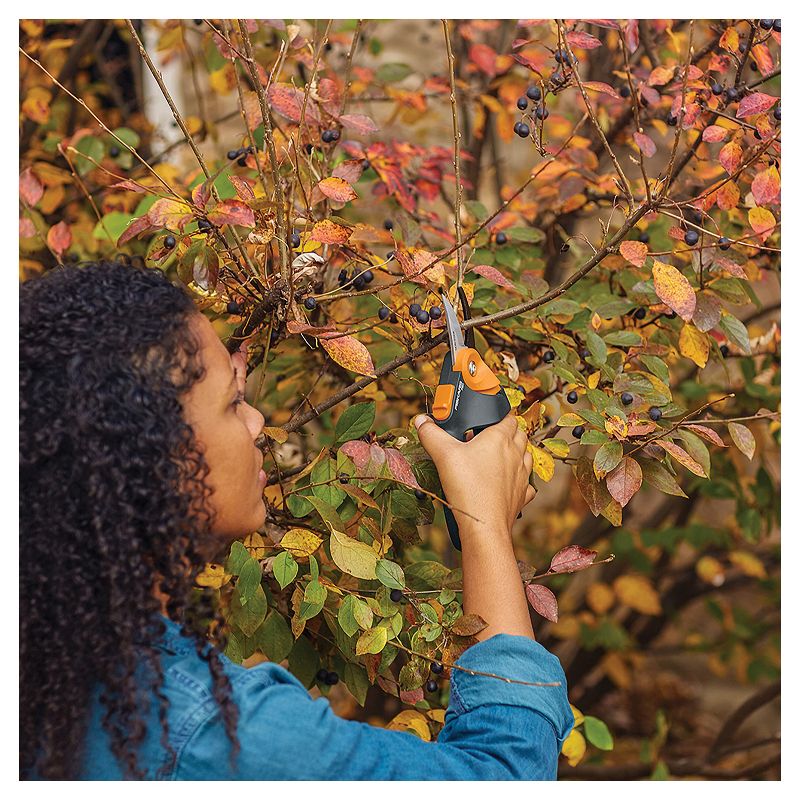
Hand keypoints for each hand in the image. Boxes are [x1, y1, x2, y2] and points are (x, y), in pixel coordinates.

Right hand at [414, 412, 534, 534]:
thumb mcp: (443, 455)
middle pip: (520, 435)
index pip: (508, 417)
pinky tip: (509, 482)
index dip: (500, 414)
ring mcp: (522, 476)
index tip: (489, 416)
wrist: (483, 524)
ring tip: (501, 456)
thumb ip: (431, 434)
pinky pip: (527, 483)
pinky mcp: (522, 495)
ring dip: (518, 453)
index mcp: (500, 438)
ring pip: (526, 456)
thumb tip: (421, 420)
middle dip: (509, 432)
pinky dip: (520, 480)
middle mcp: (515, 454)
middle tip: (491, 435)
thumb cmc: (467, 487)